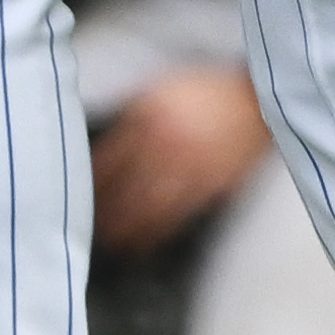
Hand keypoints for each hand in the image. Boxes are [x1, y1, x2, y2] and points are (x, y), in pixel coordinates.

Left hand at [86, 60, 268, 250]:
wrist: (257, 100)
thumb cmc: (207, 91)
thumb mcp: (160, 91)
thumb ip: (133, 116)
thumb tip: (105, 146)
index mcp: (148, 118)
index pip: (108, 159)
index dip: (91, 181)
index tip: (76, 193)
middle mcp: (164, 146)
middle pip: (123, 189)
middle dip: (103, 212)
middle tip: (86, 228)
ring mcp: (187, 169)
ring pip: (148, 208)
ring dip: (126, 229)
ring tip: (111, 244)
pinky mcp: (209, 187)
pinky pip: (177, 216)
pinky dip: (157, 232)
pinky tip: (145, 242)